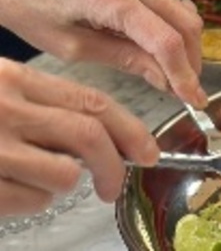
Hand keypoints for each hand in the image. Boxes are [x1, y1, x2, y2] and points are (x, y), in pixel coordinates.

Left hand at [0, 0, 205, 107]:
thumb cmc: (28, 8)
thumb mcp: (72, 48)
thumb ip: (125, 60)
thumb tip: (165, 79)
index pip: (166, 41)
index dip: (185, 74)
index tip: (195, 98)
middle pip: (186, 23)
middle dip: (192, 60)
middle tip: (187, 87)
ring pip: (184, 8)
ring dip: (186, 41)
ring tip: (173, 68)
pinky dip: (173, 21)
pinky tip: (158, 41)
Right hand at [0, 59, 158, 213]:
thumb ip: (41, 103)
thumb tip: (98, 131)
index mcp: (15, 80)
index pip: (92, 101)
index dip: (130, 128)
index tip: (147, 150)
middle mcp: (8, 110)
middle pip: (89, 134)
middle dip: (114, 164)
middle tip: (115, 185)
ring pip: (66, 174)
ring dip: (66, 183)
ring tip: (40, 178)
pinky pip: (34, 200)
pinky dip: (34, 200)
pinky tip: (16, 188)